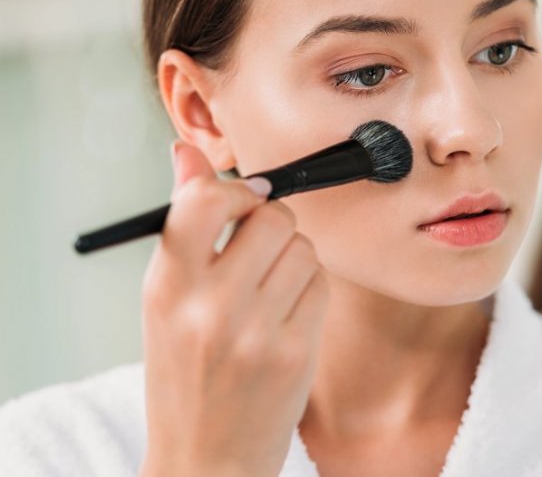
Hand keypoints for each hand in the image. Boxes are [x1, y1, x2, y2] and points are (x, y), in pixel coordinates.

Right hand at [139, 141, 327, 476]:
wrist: (205, 457)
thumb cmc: (185, 374)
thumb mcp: (165, 301)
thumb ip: (183, 224)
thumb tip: (186, 152)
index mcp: (165, 288)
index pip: (204, 202)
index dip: (235, 189)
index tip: (242, 200)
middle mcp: (209, 307)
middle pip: (272, 216)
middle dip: (274, 222)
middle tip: (261, 248)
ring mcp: (255, 331)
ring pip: (304, 247)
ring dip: (295, 256)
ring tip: (272, 287)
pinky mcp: (295, 351)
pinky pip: (320, 283)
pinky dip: (310, 287)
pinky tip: (289, 313)